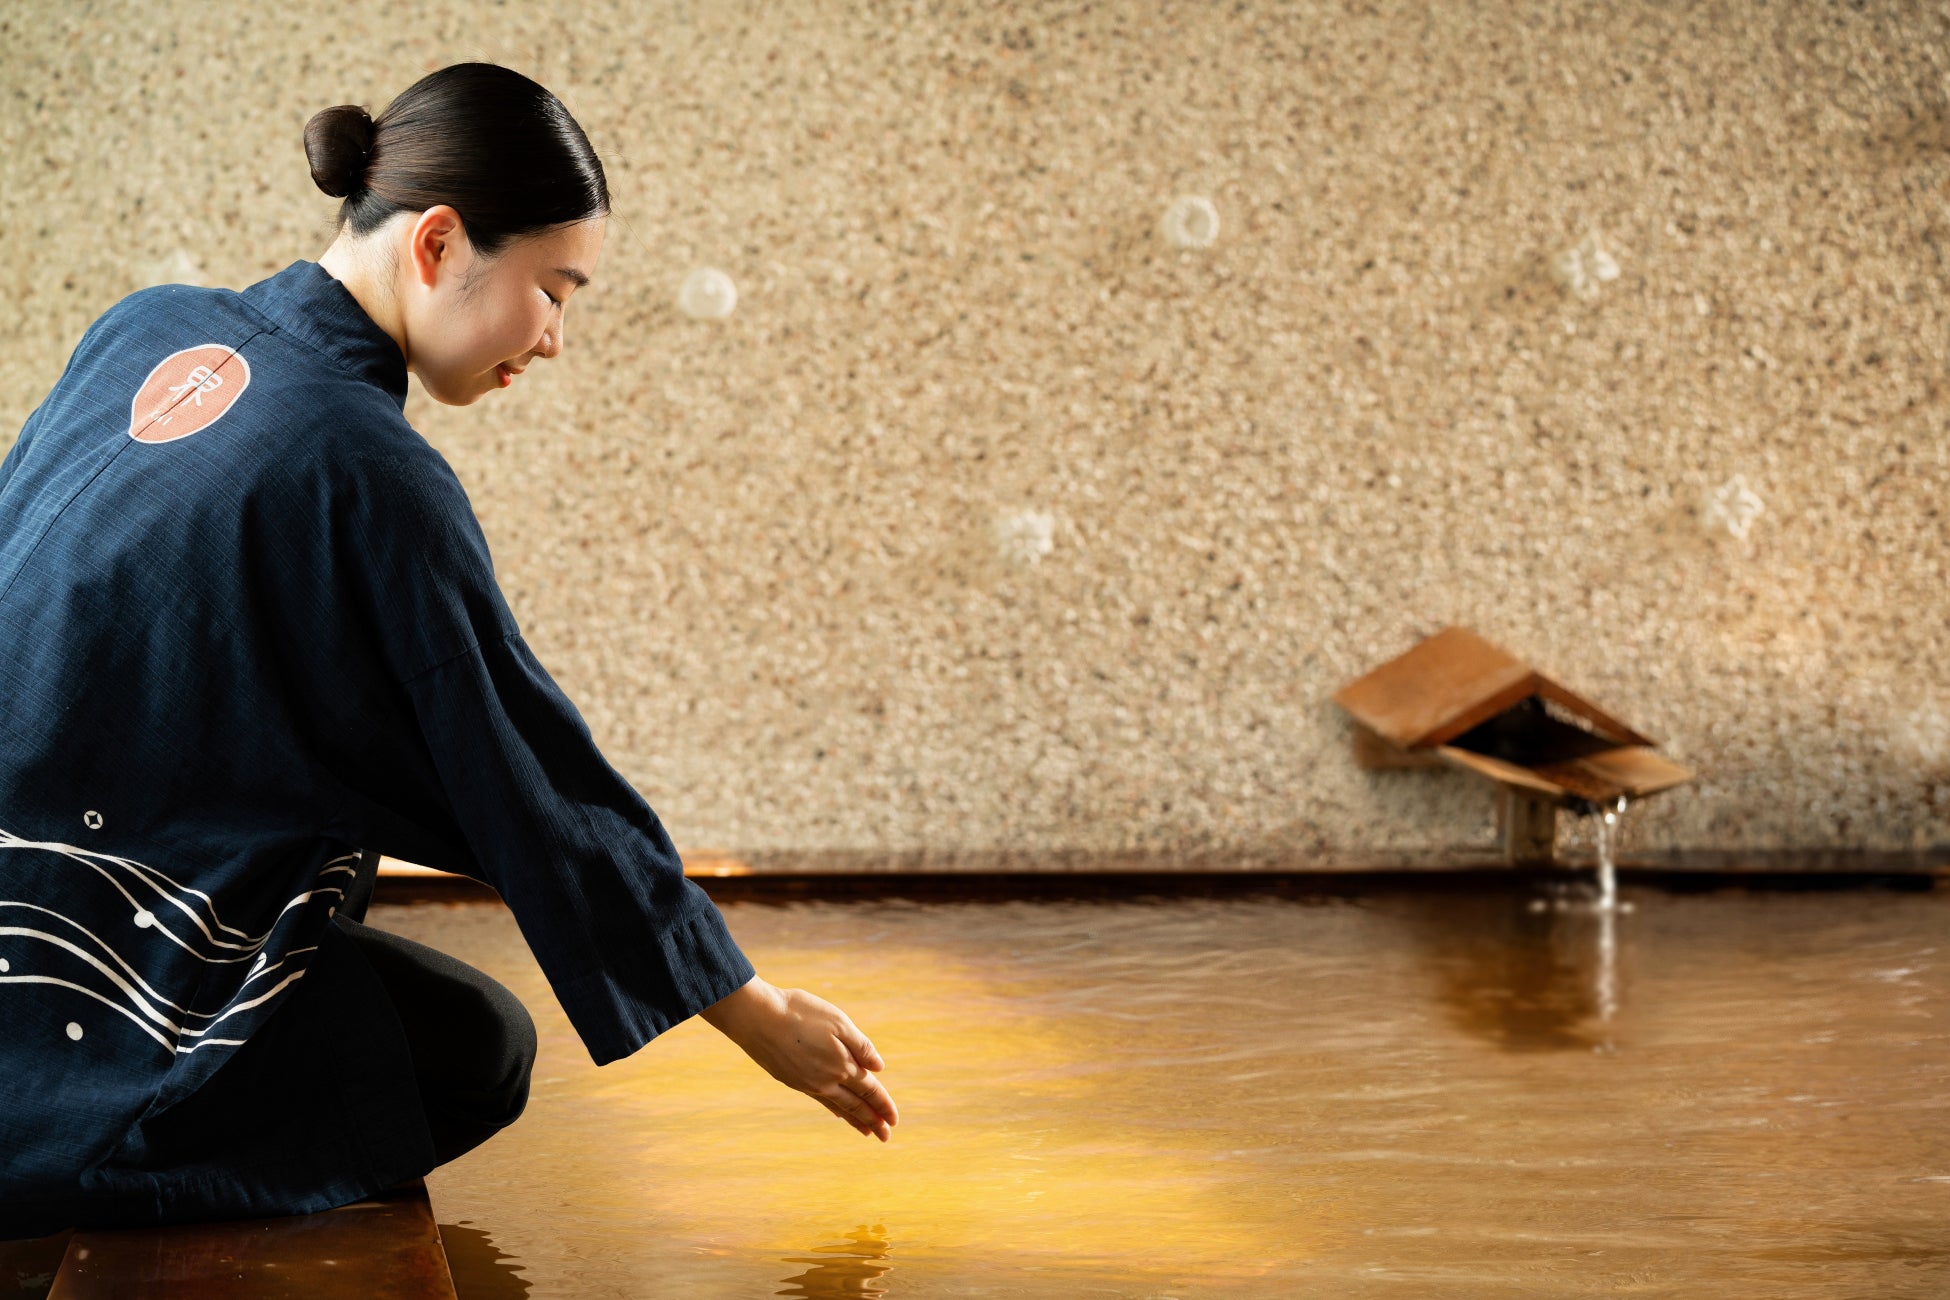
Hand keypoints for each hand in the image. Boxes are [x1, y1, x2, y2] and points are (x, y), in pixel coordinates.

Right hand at [699, 975, 899, 1140]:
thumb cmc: (800, 1012)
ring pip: (838, 1106)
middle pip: (856, 1104)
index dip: (883, 1105)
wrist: (757, 1017)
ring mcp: (808, 1082)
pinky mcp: (792, 1080)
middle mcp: (826, 1080)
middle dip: (873, 1121)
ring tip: (867, 1132)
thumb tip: (879, 1069)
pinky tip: (837, 1113)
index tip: (894, 1121)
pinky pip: (821, 1100)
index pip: (869, 1090)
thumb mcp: (838, 1022)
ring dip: (854, 1120)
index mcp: (842, 1065)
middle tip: (886, 1136)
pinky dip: (834, 1109)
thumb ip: (861, 1046)